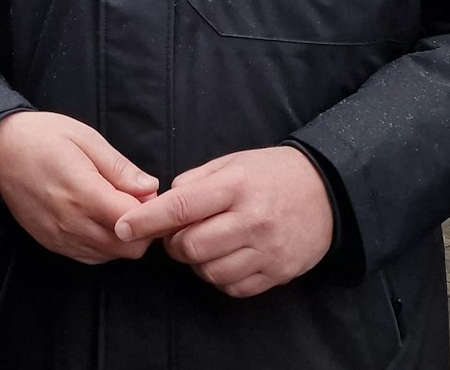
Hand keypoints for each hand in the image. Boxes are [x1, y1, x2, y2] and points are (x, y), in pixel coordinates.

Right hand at [0, 112, 159, 264]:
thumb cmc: (43, 137)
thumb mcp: (86, 139)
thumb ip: (119, 168)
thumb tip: (150, 187)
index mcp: (82, 193)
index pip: (133, 222)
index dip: (150, 210)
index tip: (147, 193)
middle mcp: (71, 223)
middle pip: (127, 248)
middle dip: (141, 228)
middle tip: (135, 200)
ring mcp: (59, 238)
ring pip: (110, 256)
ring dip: (122, 238)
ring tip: (114, 207)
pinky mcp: (51, 244)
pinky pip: (90, 257)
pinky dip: (103, 245)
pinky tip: (98, 220)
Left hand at [116, 146, 333, 298]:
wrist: (328, 191)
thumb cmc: (272, 174)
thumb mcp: (233, 163)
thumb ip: (195, 182)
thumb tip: (161, 203)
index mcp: (236, 186)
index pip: (181, 207)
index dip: (146, 220)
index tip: (122, 227)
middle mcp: (252, 219)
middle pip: (190, 247)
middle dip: (174, 244)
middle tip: (180, 234)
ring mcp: (267, 250)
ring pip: (209, 272)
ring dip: (197, 263)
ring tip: (208, 244)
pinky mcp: (278, 273)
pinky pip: (234, 287)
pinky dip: (221, 277)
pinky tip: (227, 258)